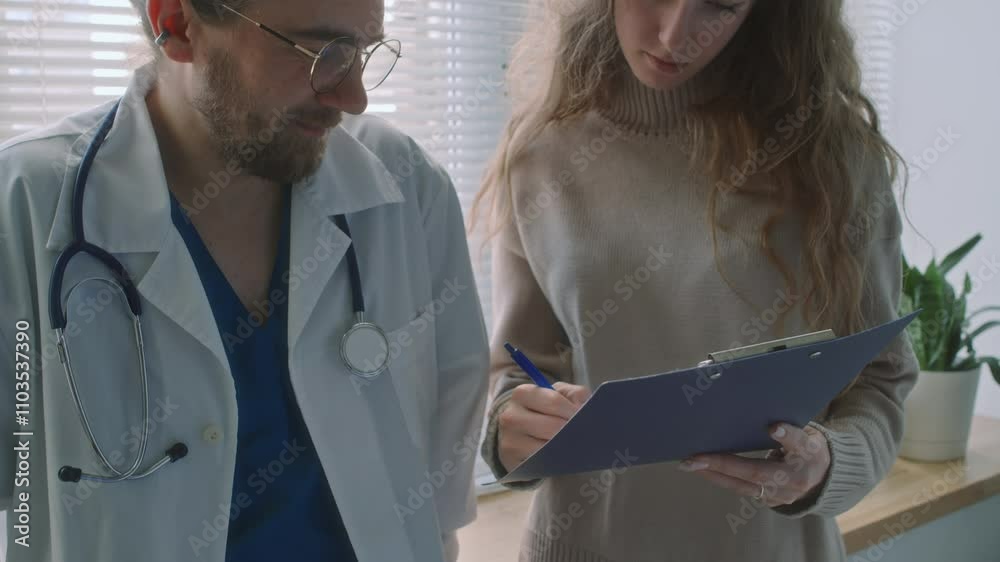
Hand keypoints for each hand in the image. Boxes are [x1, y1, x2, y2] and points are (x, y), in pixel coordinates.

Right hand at [497, 382, 590, 472]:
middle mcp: (510, 416)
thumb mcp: (558, 394)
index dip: (574, 411)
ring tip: (578, 446)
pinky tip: (564, 456)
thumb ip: (575, 394)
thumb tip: (584, 409)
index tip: (587, 418)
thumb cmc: (542, 409)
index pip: (554, 401)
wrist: (517, 430)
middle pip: (552, 426)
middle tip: (586, 435)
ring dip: (566, 448)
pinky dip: (555, 461)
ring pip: (547, 447)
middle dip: (573, 432)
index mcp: (523, 393)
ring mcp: (509, 439)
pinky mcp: (511, 460)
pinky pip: (540, 463)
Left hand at [676, 423, 830, 507]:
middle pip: (756, 472)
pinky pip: (739, 488)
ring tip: (688, 464)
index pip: (799, 444)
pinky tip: (700, 468)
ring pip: (742, 485)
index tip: (774, 427)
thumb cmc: (808, 450)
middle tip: (694, 458)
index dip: (787, 436)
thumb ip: (792, 432)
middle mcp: (794, 480)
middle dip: (723, 464)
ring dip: (713, 474)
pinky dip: (719, 478)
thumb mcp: (808, 436)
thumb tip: (772, 426)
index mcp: (809, 456)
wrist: (820, 480)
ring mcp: (778, 494)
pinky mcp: (767, 500)